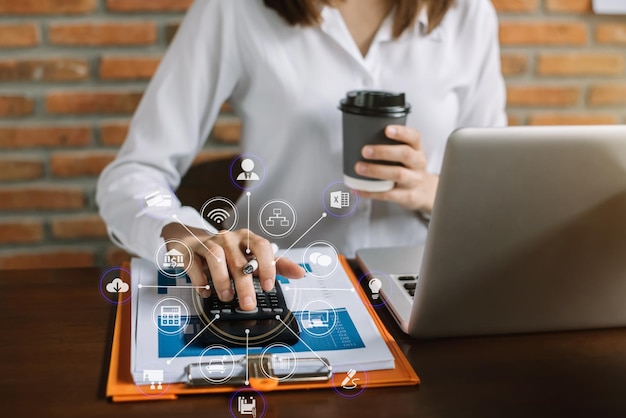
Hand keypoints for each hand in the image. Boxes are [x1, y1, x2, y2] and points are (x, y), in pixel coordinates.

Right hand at [161, 223, 304, 309]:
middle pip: (239, 260)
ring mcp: (207, 243)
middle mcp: (228, 238)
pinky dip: (201, 281)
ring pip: (216, 258)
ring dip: (222, 280)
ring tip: (227, 297)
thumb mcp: (252, 256)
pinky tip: (207, 293)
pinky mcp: (189, 252)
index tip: (269, 286)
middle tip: (249, 304)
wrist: (191, 240)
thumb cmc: (227, 252)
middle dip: (245, 285)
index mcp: (246, 238)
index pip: (261, 246)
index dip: (267, 266)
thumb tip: (300, 273)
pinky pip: (194, 265)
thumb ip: (276, 264)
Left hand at [354, 125, 438, 213]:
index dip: (401, 133)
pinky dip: (371, 192)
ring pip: (398, 174)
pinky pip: (388, 194)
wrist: (425, 192)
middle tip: (365, 151)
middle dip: (384, 152)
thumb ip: (391, 147)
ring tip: (359, 168)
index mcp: (417, 150)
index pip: (414, 137)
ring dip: (376, 170)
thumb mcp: (408, 155)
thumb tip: (358, 139)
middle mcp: (418, 164)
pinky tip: (358, 189)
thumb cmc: (409, 169)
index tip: (387, 130)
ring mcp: (414, 180)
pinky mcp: (408, 196)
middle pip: (405, 154)